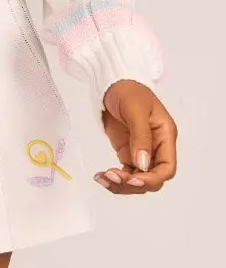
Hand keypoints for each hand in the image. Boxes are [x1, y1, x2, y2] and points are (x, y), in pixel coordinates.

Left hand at [93, 79, 176, 193]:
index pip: (166, 168)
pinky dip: (114, 178)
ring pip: (137, 179)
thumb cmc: (129, 90)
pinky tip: (101, 177)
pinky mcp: (127, 152)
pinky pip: (125, 173)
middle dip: (134, 182)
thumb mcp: (136, 110)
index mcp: (165, 136)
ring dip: (122, 184)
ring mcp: (141, 151)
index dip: (152, 178)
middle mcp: (156, 147)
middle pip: (152, 178)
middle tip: (113, 176)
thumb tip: (143, 164)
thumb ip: (141, 136)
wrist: (112, 84)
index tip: (134, 178)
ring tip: (103, 178)